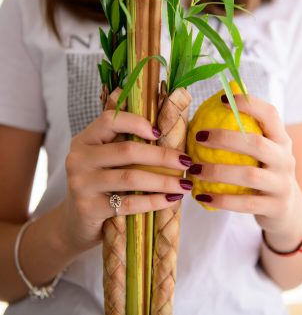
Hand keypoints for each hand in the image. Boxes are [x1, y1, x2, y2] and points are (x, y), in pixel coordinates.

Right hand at [61, 88, 192, 253]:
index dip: (136, 122)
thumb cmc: (100, 185)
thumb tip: (168, 135)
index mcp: (85, 140)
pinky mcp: (89, 208)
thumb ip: (124, 146)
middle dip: (162, 156)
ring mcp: (81, 184)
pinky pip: (129, 203)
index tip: (160, 132)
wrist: (74, 222)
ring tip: (185, 184)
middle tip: (186, 162)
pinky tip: (171, 200)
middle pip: (127, 150)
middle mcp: (78, 158)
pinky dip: (154, 201)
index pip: (109, 120)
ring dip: (164, 181)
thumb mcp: (104, 160)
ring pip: (131, 177)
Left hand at [190, 94, 301, 250]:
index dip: (248, 104)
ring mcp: (282, 184)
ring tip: (194, 170)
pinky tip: (202, 195)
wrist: (285, 209)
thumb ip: (243, 136)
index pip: (270, 114)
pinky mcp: (275, 207)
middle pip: (256, 144)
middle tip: (198, 137)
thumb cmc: (263, 173)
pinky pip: (245, 204)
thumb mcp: (262, 153)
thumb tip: (204, 115)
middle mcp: (286, 159)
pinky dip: (222, 200)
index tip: (221, 100)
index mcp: (281, 140)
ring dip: (217, 171)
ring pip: (249, 175)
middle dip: (225, 138)